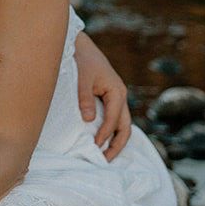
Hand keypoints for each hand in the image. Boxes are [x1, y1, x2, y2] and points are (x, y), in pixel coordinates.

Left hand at [73, 32, 130, 159]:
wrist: (79, 45)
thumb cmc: (81, 60)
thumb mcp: (81, 79)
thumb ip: (84, 99)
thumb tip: (88, 120)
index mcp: (116, 91)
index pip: (113, 120)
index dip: (104, 135)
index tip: (94, 147)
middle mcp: (120, 95)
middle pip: (125, 127)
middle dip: (117, 145)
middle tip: (105, 160)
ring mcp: (115, 97)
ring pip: (121, 124)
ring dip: (115, 140)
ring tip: (104, 155)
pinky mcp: (108, 97)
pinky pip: (113, 118)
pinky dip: (110, 131)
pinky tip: (100, 139)